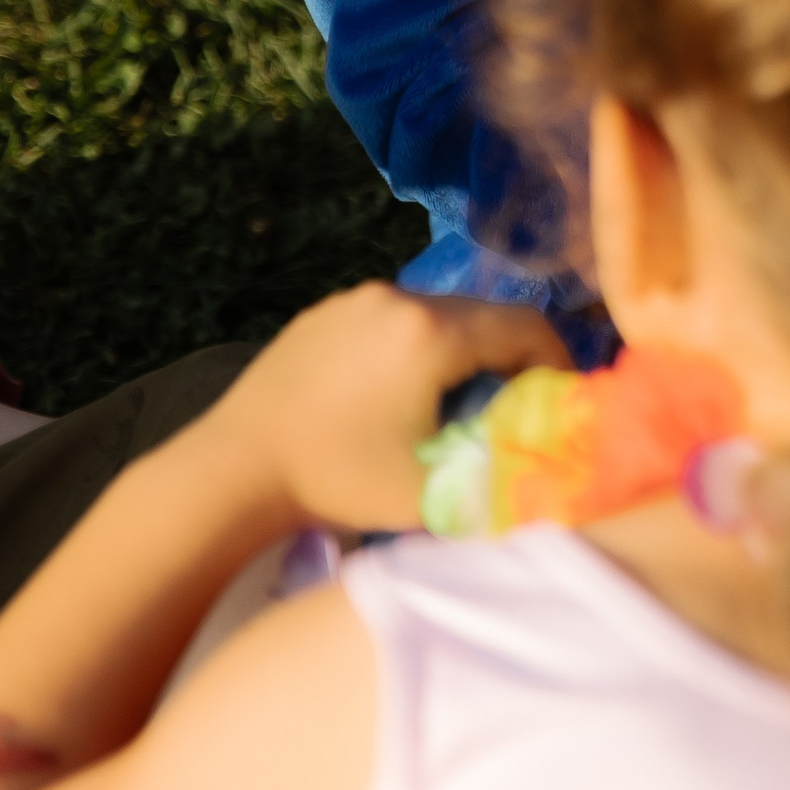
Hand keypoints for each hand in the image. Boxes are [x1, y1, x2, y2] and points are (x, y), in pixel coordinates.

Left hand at [191, 284, 570, 536]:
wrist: (233, 471)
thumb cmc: (337, 483)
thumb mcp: (432, 492)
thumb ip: (501, 473)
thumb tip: (555, 467)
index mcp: (433, 332)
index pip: (528, 326)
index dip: (555, 361)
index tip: (554, 400)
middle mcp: (400, 297)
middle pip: (484, 317)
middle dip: (505, 359)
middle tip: (501, 410)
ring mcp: (357, 299)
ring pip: (437, 316)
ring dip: (457, 352)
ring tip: (442, 406)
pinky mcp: (324, 312)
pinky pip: (391, 320)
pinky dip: (409, 349)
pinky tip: (388, 396)